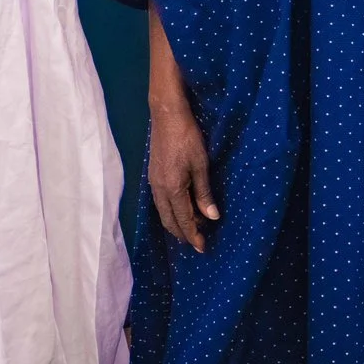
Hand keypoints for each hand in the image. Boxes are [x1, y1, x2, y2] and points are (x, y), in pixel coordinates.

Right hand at [147, 102, 218, 252]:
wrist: (167, 115)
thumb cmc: (188, 138)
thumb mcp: (201, 165)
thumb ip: (204, 193)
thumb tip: (211, 218)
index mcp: (172, 189)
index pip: (183, 220)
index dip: (193, 235)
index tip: (202, 248)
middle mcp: (159, 190)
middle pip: (169, 221)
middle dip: (182, 234)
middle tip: (197, 242)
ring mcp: (153, 182)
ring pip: (162, 212)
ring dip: (176, 223)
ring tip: (191, 228)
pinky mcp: (153, 175)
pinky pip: (159, 202)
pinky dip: (170, 211)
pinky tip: (180, 208)